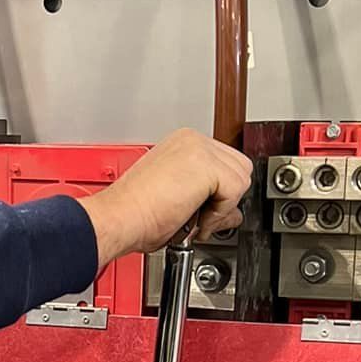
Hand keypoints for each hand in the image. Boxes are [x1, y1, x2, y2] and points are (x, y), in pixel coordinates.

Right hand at [83, 129, 251, 266]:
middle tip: (198, 219)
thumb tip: (232, 213)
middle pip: (239, 168)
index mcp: (183, 145)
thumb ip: (209, 200)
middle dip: (226, 199)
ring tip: (193, 220)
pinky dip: (219, 214)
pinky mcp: (205, 164)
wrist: (118, 218)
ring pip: (241, 179)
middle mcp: (192, 141)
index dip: (221, 194)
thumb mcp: (179, 202)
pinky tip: (195, 220)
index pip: (226, 164)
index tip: (200, 212)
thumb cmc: (135, 215)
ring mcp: (198, 148)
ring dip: (222, 208)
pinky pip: (235, 191)